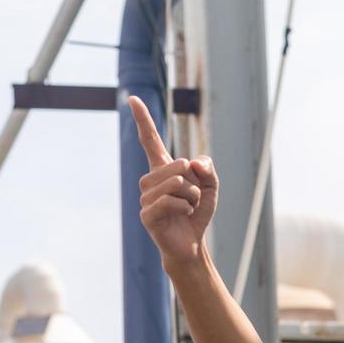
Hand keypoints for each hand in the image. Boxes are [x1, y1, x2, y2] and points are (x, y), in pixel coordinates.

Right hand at [129, 94, 217, 266]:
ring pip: (176, 183)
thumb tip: (190, 162)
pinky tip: (182, 216)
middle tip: (191, 199)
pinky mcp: (146, 214)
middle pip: (177, 165)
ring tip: (187, 208)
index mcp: (163, 169)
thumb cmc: (197, 213)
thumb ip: (207, 168)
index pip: (150, 140)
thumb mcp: (211, 186)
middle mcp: (150, 180)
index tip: (133, 98)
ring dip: (191, 197)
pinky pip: (171, 201)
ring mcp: (145, 197)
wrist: (191, 243)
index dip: (142, 119)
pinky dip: (185, 208)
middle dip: (194, 182)